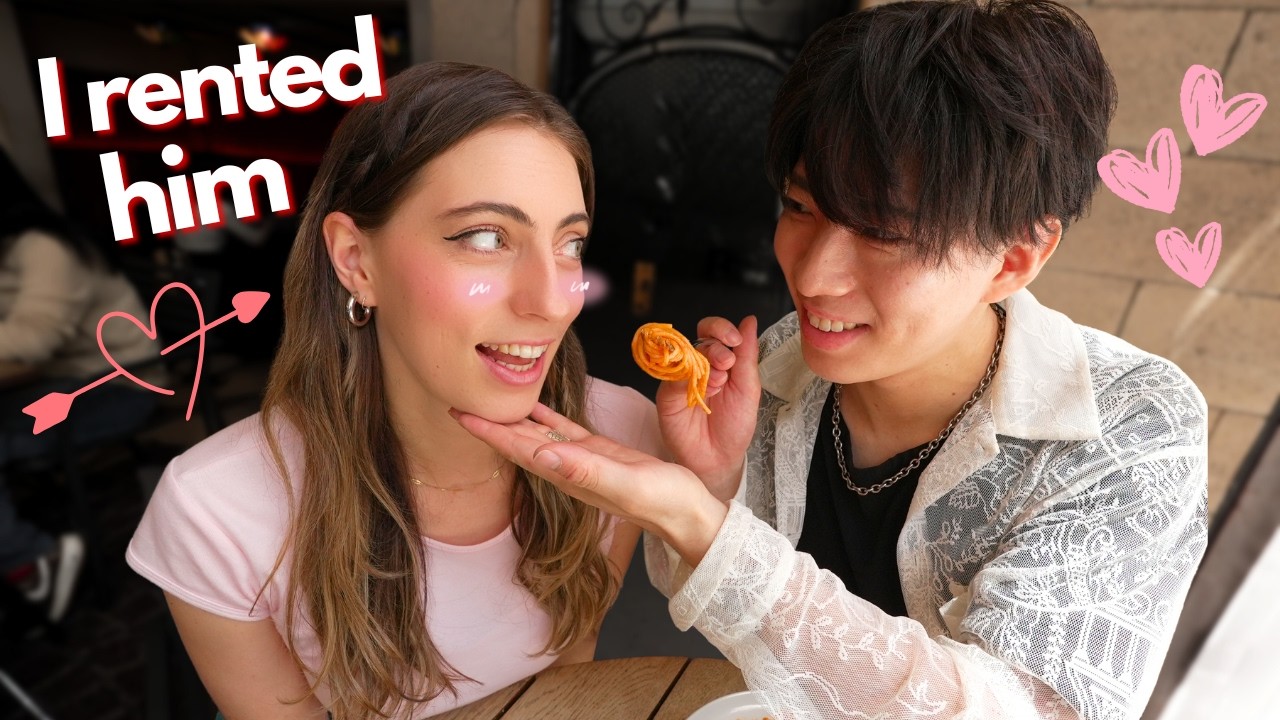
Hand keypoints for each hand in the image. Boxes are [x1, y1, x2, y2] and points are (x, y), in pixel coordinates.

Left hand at [451, 403, 728, 565]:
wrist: (686, 511)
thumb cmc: (661, 501)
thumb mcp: (625, 483)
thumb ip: (585, 470)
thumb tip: (543, 455)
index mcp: (568, 475)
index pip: (519, 450)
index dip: (489, 432)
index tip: (460, 413)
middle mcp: (566, 468)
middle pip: (519, 442)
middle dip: (489, 423)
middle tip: (459, 399)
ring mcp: (580, 459)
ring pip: (537, 434)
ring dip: (513, 419)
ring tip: (487, 398)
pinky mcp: (598, 451)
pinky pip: (563, 429)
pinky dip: (545, 416)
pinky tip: (532, 404)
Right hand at [656, 315, 759, 501]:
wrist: (719, 458)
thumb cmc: (734, 425)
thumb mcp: (748, 387)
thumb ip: (747, 354)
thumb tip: (749, 320)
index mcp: (719, 361)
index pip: (714, 331)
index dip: (723, 329)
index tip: (736, 340)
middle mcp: (698, 366)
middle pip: (700, 338)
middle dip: (717, 346)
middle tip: (727, 365)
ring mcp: (681, 378)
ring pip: (686, 354)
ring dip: (706, 363)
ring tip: (719, 383)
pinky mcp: (667, 394)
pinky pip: (673, 376)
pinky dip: (689, 378)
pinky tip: (704, 390)